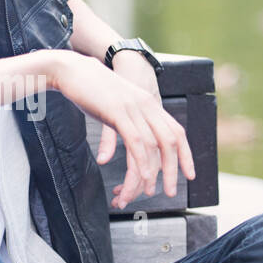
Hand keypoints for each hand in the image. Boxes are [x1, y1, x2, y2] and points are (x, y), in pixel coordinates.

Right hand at [49, 52, 194, 206]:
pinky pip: (136, 141)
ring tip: (148, 192)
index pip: (176, 131)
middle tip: (172, 192)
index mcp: (148, 104)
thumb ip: (126, 121)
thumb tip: (129, 141)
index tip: (189, 174)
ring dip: (153, 173)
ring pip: (153, 145)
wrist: (72, 69)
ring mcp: (133, 108)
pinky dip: (142, 162)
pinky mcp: (118, 111)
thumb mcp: (116, 104)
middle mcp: (146, 105)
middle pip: (171, 141)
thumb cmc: (90, 88)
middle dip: (174, 169)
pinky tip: (143, 177)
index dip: (185, 154)